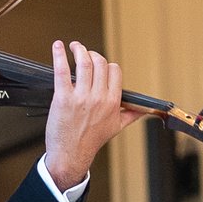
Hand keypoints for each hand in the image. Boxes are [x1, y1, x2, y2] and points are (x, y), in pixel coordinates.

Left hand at [40, 41, 141, 189]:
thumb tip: (144, 110)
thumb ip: (131, 115)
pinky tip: (58, 46)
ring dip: (78, 49)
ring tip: (74, 46)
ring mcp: (81, 98)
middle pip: (99, 63)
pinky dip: (59, 55)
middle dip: (92, 54)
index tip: (99, 64)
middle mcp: (99, 98)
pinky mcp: (63, 99)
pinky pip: (62, 71)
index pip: (114, 71)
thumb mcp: (116, 128)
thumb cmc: (91, 141)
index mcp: (113, 102)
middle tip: (84, 53)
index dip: (106, 64)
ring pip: (84, 63)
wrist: (71, 155)